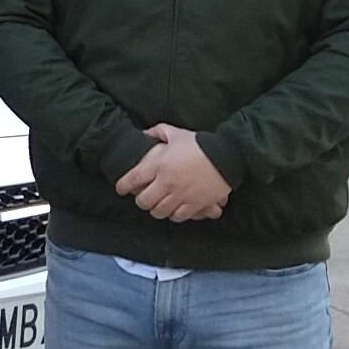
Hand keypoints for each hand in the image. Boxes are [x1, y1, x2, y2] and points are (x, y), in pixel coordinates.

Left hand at [117, 124, 232, 221]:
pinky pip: (178, 216)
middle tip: (143, 197)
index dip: (122, 186)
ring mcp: (181, 195)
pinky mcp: (195, 204)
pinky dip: (173, 215)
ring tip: (158, 204)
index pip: (132, 180)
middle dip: (141, 201)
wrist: (227, 156)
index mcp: (159, 165)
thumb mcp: (176, 133)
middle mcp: (166, 183)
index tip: (121, 188)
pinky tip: (174, 209)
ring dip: (156, 209)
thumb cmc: (200, 144)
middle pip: (143, 201)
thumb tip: (144, 134)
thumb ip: (158, 132)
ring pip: (159, 212)